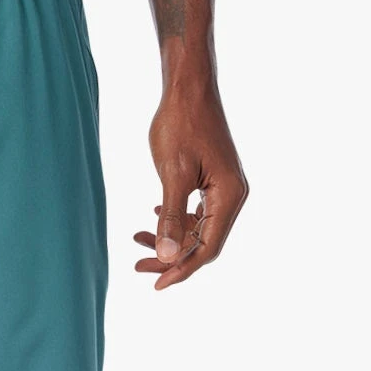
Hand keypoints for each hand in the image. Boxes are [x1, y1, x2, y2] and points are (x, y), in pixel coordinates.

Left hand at [133, 84, 247, 289]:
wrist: (188, 87)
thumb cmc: (181, 124)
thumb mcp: (172, 174)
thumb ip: (171, 220)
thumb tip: (167, 258)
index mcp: (229, 196)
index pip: (208, 248)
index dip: (182, 270)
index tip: (156, 284)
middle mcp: (233, 195)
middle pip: (203, 243)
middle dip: (171, 257)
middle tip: (138, 266)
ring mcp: (224, 187)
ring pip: (198, 229)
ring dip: (170, 239)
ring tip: (137, 240)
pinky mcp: (213, 179)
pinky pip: (196, 211)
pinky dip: (176, 219)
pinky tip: (154, 217)